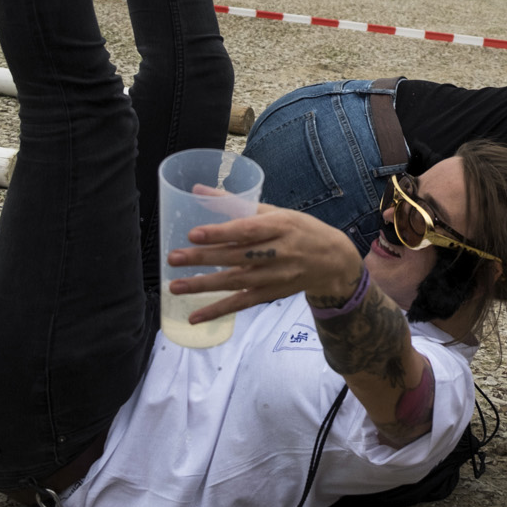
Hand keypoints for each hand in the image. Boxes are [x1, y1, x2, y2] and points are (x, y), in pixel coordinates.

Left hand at [166, 206, 362, 322]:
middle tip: (173, 258)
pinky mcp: (270, 294)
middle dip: (203, 258)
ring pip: (235, 282)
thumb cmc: (299, 229)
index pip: (247, 230)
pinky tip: (194, 316)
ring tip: (175, 286)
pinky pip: (241, 303)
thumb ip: (235, 202)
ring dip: (203, 285)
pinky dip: (218, 311)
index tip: (193, 234)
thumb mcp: (275, 211)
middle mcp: (278, 252)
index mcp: (280, 225)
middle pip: (236, 256)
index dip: (221, 233)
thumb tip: (198, 190)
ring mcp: (274, 276)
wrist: (332, 261)